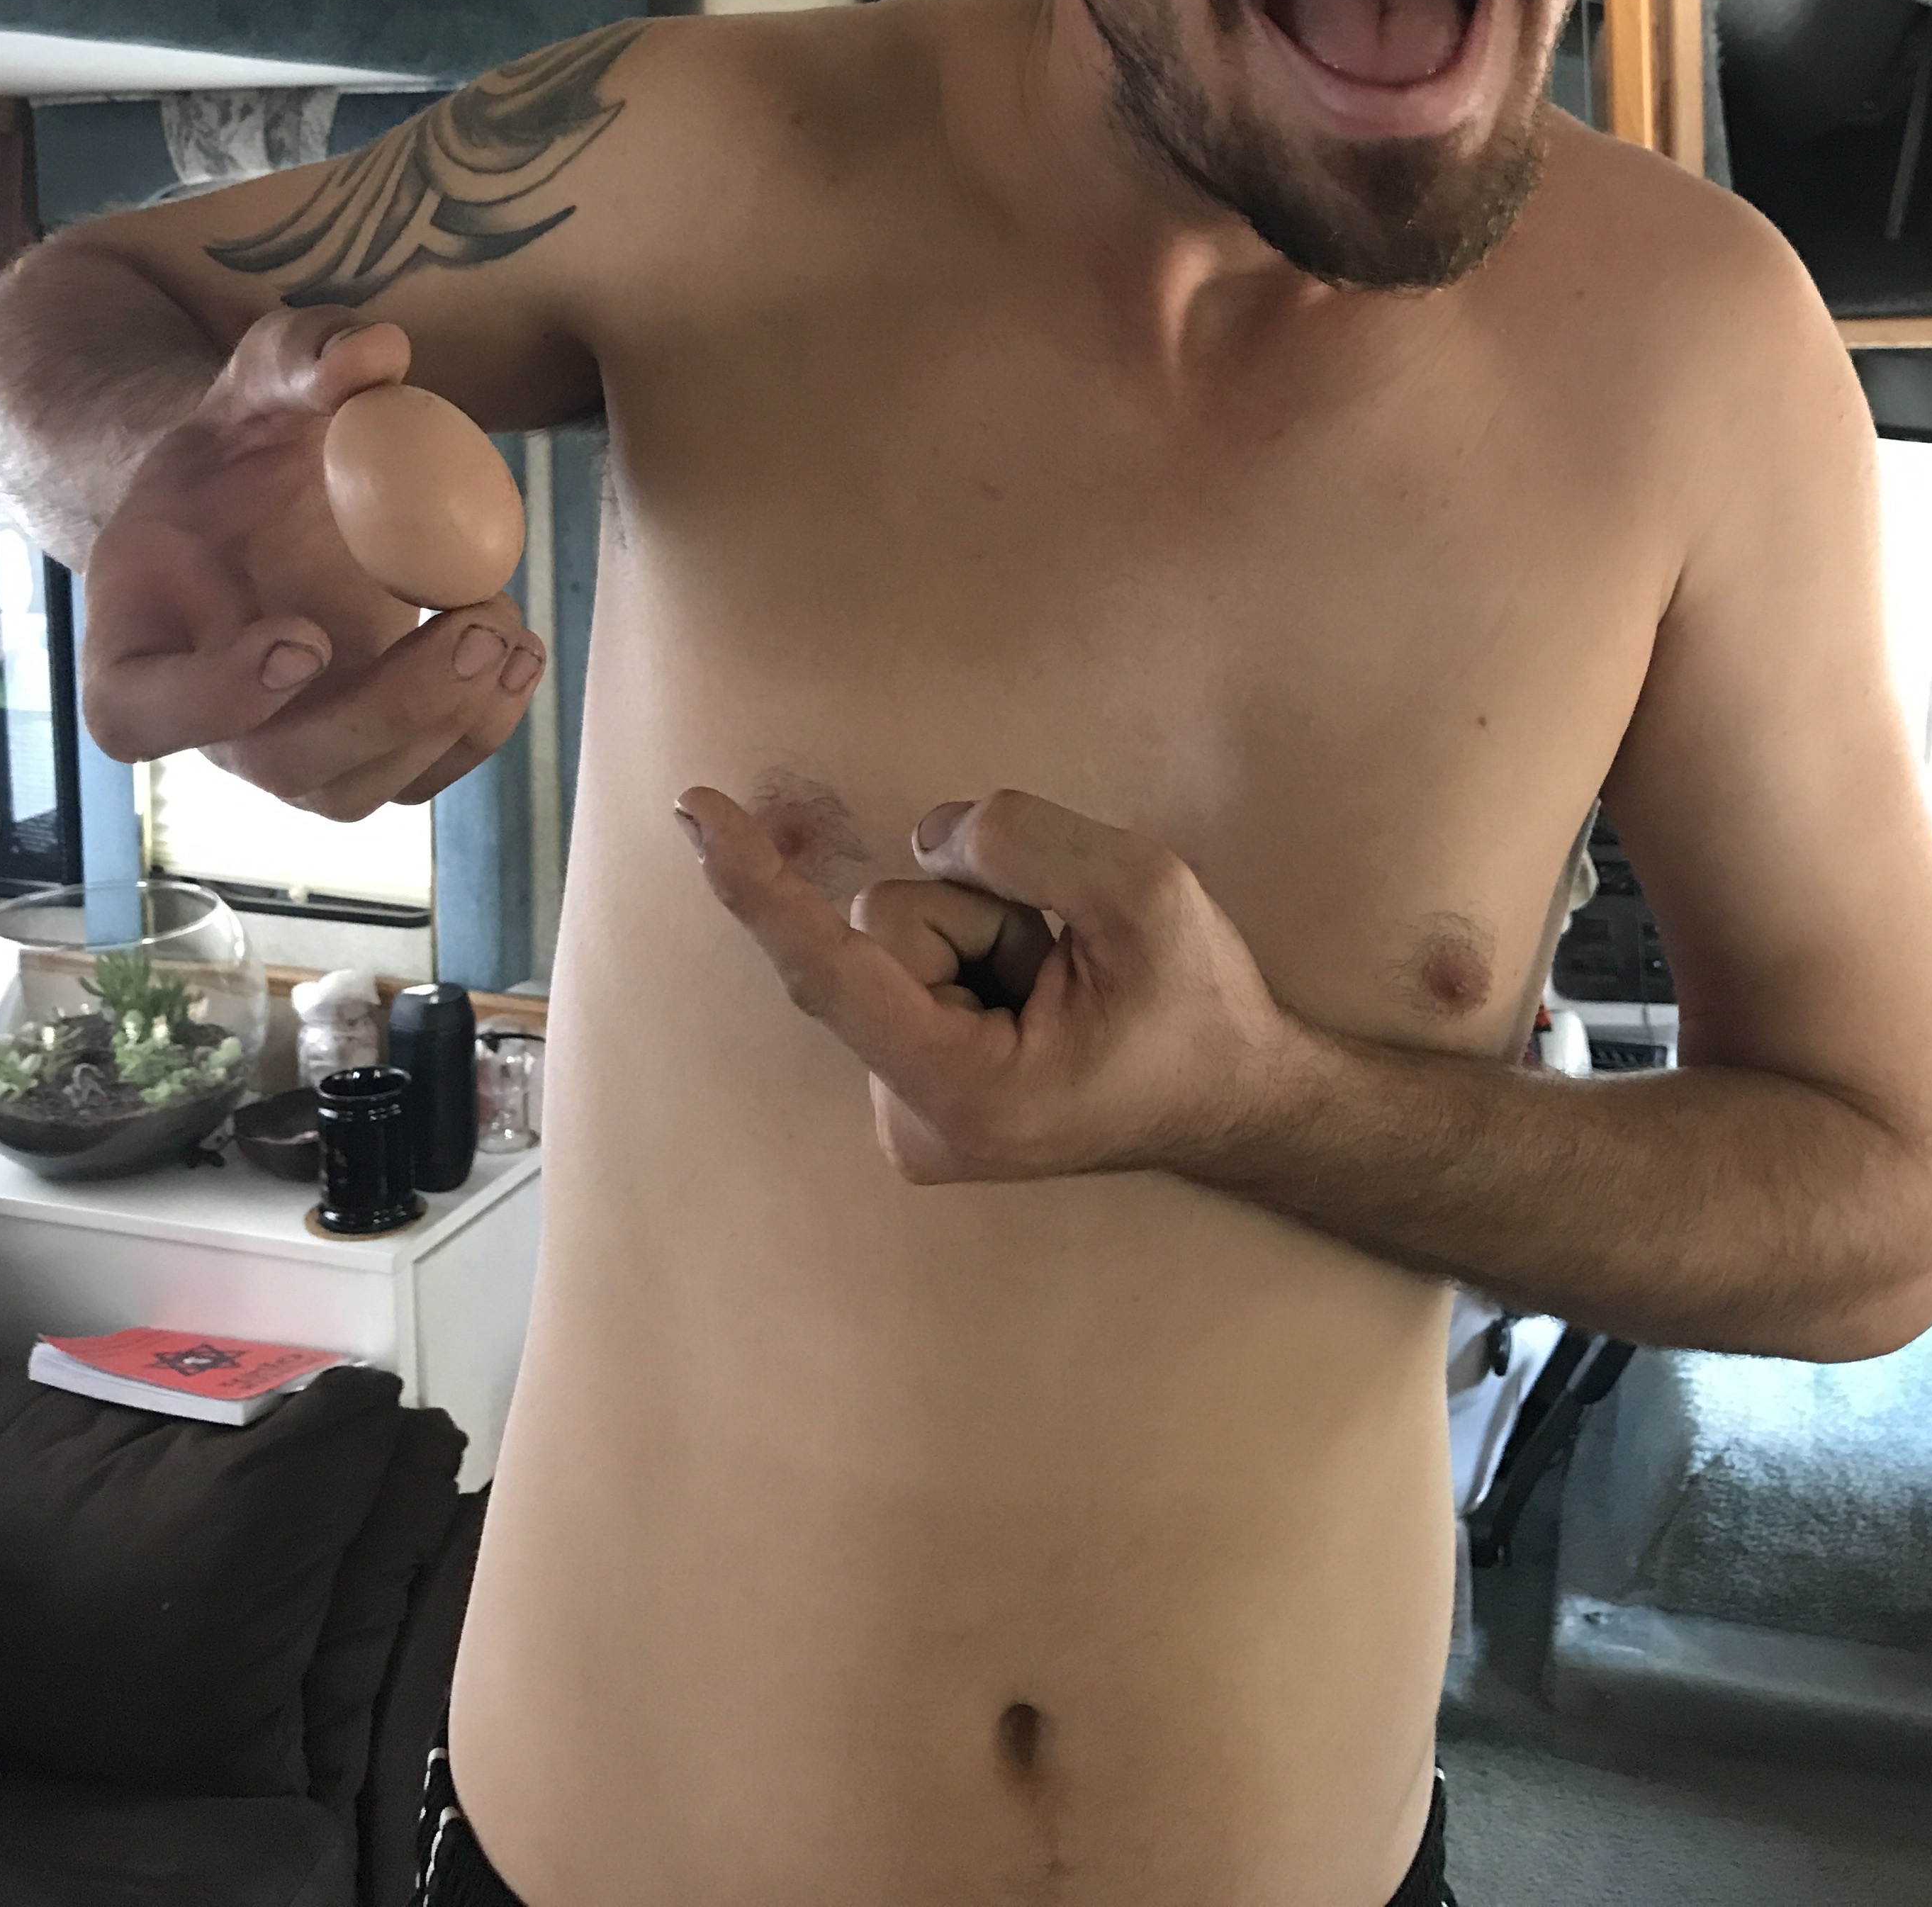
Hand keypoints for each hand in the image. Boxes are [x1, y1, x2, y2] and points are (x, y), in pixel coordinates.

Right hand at [81, 308, 543, 812]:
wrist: (265, 498)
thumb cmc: (242, 444)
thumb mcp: (257, 381)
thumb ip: (297, 356)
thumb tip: (375, 352)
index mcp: (134, 642)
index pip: (138, 713)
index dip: (212, 699)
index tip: (302, 638)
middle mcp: (204, 720)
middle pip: (280, 763)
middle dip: (386, 710)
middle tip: (469, 626)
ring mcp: (286, 746)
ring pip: (356, 790)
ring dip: (446, 723)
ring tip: (505, 626)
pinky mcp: (363, 749)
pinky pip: (419, 777)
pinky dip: (481, 729)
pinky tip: (521, 651)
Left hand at [678, 784, 1301, 1183]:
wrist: (1235, 1101)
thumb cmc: (1199, 1010)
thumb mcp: (1143, 892)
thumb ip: (1025, 844)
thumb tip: (933, 839)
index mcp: (962, 1092)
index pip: (832, 970)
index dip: (757, 886)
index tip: (695, 813)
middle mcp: (910, 1119)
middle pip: (881, 931)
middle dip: (978, 910)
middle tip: (1071, 963)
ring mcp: (907, 1111)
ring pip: (895, 940)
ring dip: (985, 932)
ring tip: (1061, 984)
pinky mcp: (913, 1085)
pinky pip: (907, 966)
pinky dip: (975, 953)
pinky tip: (1036, 996)